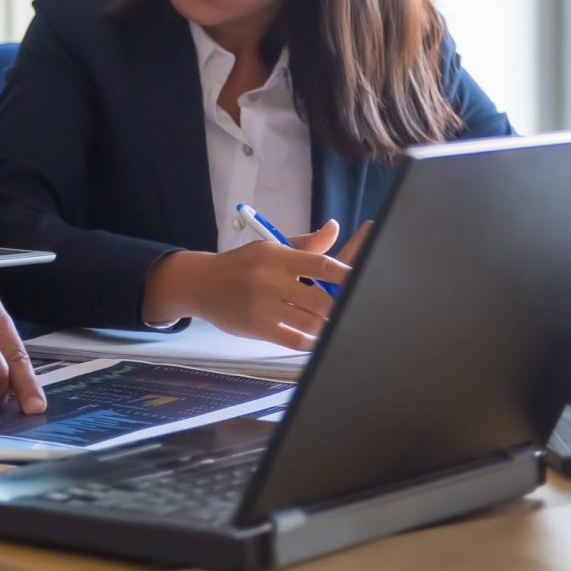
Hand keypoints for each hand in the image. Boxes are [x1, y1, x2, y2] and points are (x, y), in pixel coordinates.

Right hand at [141, 219, 359, 350]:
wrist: (201, 284)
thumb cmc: (242, 265)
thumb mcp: (270, 248)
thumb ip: (305, 244)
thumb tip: (335, 228)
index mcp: (278, 256)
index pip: (322, 265)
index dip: (349, 275)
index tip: (369, 280)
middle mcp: (271, 280)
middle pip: (321, 299)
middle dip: (342, 307)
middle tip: (359, 309)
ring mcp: (263, 306)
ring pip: (311, 322)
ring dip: (330, 326)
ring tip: (343, 325)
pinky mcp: (257, 328)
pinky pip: (294, 340)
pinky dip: (312, 342)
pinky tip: (321, 340)